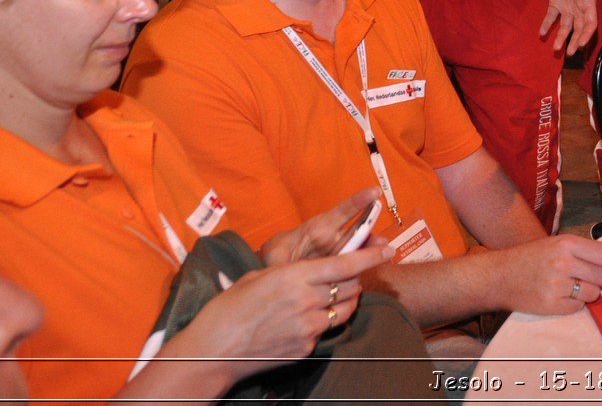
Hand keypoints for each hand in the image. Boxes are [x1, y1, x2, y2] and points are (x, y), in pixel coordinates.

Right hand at [182, 244, 391, 380]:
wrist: (212, 352)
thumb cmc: (227, 309)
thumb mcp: (258, 277)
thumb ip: (292, 272)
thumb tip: (311, 270)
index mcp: (295, 276)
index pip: (346, 264)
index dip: (371, 255)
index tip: (389, 249)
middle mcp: (307, 300)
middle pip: (351, 286)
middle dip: (354, 279)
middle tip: (348, 277)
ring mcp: (309, 327)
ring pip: (345, 310)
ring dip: (345, 301)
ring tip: (331, 298)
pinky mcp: (306, 347)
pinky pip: (326, 330)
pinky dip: (323, 323)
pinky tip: (304, 322)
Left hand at [262, 188, 380, 264]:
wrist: (278, 267)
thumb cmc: (278, 253)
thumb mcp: (275, 255)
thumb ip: (281, 263)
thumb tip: (283, 270)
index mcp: (318, 228)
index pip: (342, 211)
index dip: (359, 201)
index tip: (375, 192)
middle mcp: (333, 239)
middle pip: (356, 234)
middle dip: (371, 237)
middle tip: (383, 242)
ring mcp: (338, 253)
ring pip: (357, 251)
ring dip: (371, 253)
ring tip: (383, 255)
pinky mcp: (339, 267)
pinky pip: (352, 267)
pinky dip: (361, 269)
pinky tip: (365, 274)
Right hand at [490, 235, 601, 314]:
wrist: (501, 275)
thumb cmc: (533, 257)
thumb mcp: (561, 244)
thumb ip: (592, 250)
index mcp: (568, 243)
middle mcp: (564, 263)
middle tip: (591, 277)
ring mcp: (557, 285)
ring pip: (593, 294)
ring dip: (588, 292)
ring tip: (568, 284)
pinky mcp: (552, 304)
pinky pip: (579, 307)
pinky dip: (574, 303)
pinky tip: (559, 294)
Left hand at [540, 0, 595, 54]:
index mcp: (589, 1)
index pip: (590, 22)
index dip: (587, 34)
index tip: (581, 44)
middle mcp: (579, 7)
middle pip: (578, 29)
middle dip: (574, 41)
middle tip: (569, 53)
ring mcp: (566, 7)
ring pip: (565, 26)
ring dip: (561, 38)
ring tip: (555, 49)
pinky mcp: (555, 3)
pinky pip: (551, 17)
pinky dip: (547, 25)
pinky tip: (542, 33)